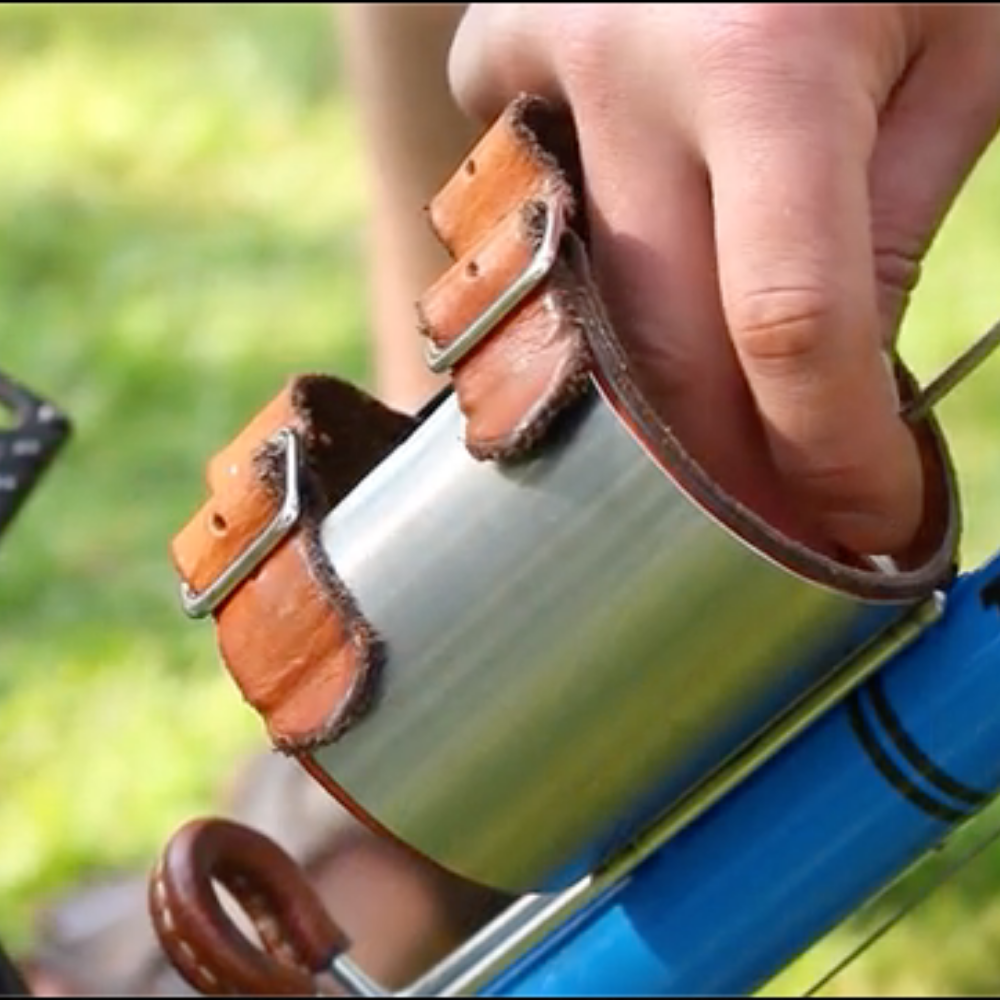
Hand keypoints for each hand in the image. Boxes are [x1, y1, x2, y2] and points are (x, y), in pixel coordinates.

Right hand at [449, 3, 999, 555]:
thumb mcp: (959, 50)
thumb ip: (884, 229)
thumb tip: (830, 382)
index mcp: (774, 58)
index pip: (789, 326)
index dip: (827, 453)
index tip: (863, 524)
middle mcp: (626, 69)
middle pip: (658, 348)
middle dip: (729, 462)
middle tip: (784, 511)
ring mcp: (538, 62)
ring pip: (574, 308)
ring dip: (649, 386)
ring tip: (714, 413)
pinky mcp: (496, 52)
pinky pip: (518, 211)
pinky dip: (573, 263)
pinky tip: (629, 242)